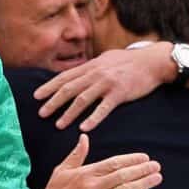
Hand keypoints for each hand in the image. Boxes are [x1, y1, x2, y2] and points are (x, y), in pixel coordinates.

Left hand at [33, 44, 171, 130]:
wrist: (152, 61)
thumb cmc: (127, 61)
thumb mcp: (104, 60)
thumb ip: (89, 68)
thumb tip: (73, 75)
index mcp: (90, 66)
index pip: (64, 77)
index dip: (49, 87)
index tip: (36, 96)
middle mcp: (95, 74)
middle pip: (69, 89)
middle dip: (53, 102)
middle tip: (41, 114)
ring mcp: (107, 84)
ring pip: (82, 100)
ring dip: (69, 113)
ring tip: (58, 125)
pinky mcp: (120, 94)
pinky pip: (103, 108)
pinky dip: (92, 118)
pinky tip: (84, 128)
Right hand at [33, 134, 160, 188]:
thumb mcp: (62, 170)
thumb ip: (77, 155)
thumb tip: (84, 138)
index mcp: (84, 174)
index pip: (113, 163)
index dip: (131, 160)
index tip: (144, 157)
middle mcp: (92, 187)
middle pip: (122, 176)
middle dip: (142, 170)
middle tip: (156, 166)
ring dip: (143, 184)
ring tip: (156, 178)